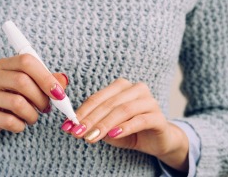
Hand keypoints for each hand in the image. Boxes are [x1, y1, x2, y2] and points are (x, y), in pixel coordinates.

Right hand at [0, 54, 67, 165]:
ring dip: (32, 114)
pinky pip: (8, 121)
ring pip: (17, 102)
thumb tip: (63, 80)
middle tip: (46, 108)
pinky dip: (20, 126)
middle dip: (41, 98)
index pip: (26, 61)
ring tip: (32, 118)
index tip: (58, 93)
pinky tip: (20, 125)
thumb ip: (46, 82)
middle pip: (22, 81)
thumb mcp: (28, 89)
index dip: (46, 77)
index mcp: (4, 65)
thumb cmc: (9, 101)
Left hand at [61, 78, 188, 171]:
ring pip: (123, 110)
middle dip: (90, 119)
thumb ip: (94, 124)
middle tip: (78, 133)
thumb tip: (74, 126)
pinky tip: (113, 134)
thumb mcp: (108, 127)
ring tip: (91, 137)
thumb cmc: (129, 130)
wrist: (157, 140)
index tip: (68, 126)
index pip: (97, 98)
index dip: (81, 112)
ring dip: (104, 124)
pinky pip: (140, 120)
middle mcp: (136, 89)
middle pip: (108, 103)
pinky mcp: (159, 117)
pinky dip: (125, 127)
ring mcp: (149, 101)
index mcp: (121, 87)